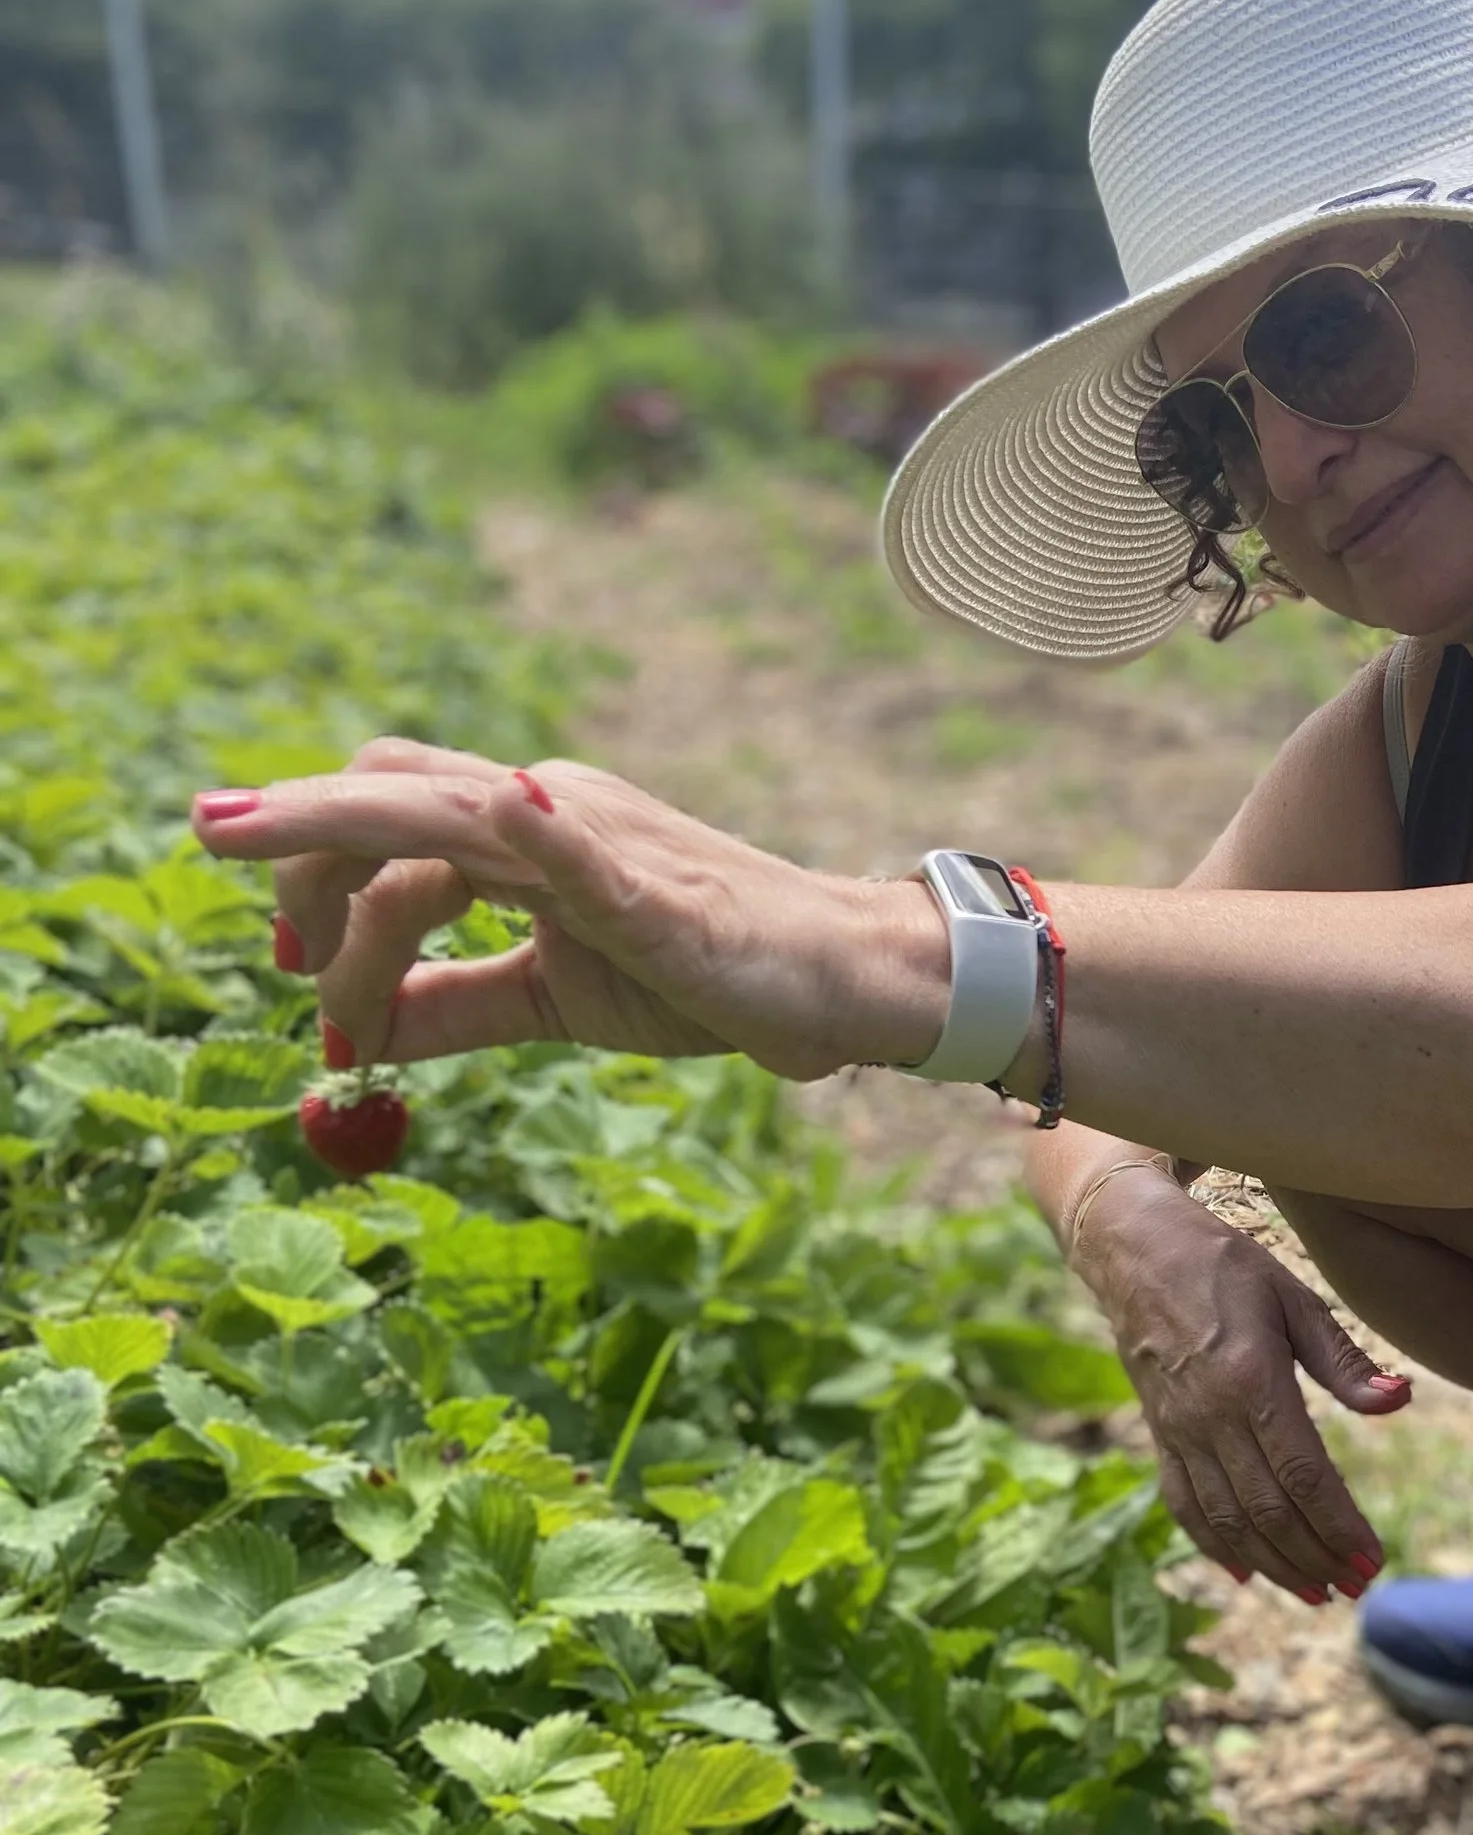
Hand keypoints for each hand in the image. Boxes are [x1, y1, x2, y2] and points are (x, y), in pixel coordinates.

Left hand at [191, 739, 940, 1076]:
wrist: (835, 980)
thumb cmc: (703, 976)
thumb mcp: (555, 999)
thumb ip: (457, 1010)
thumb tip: (353, 1044)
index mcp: (520, 832)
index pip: (385, 818)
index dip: (312, 875)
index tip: (290, 963)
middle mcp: (548, 812)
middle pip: (392, 790)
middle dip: (298, 843)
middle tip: (275, 946)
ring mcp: (604, 844)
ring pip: (455, 818)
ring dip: (357, 852)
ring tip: (297, 929)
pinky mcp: (662, 899)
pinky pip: (593, 857)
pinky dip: (548, 834)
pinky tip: (517, 806)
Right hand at [1074, 1168, 1409, 1599]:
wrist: (1134, 1252)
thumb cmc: (1224, 1267)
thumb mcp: (1293, 1297)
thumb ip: (1343, 1359)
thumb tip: (1399, 1400)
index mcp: (1251, 1381)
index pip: (1303, 1474)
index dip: (1339, 1525)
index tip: (1372, 1557)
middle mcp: (1210, 1417)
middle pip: (1267, 1509)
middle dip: (1316, 1556)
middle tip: (1357, 1585)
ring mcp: (1179, 1432)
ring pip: (1227, 1519)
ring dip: (1274, 1563)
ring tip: (1316, 1592)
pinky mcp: (1160, 1436)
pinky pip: (1185, 1504)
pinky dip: (1214, 1545)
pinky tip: (1246, 1572)